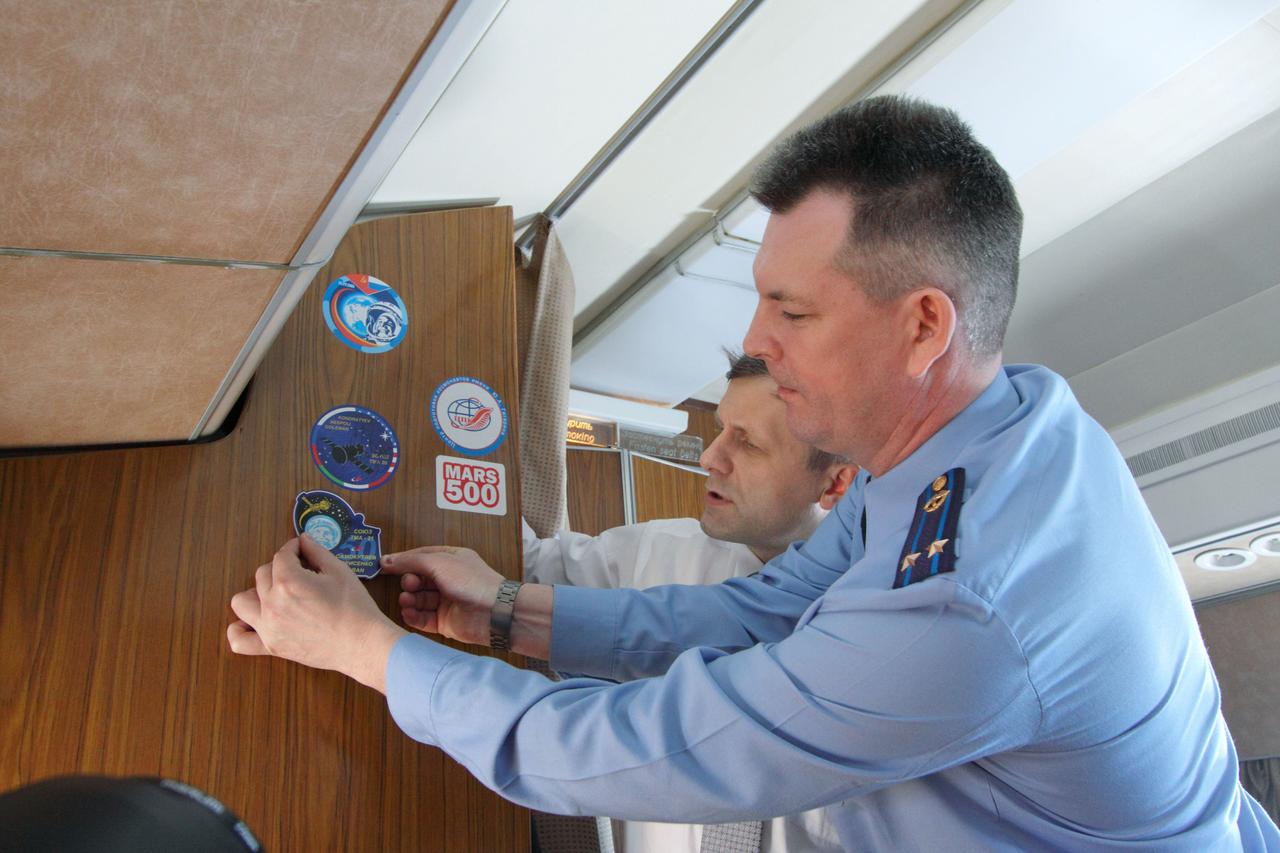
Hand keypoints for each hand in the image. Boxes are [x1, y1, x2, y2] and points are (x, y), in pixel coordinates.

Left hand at [227, 535, 405, 691]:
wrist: (362, 644)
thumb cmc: (355, 607)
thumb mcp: (339, 571)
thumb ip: (316, 552)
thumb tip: (303, 539)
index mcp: (288, 581)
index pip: (281, 556)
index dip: (292, 548)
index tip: (300, 550)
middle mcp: (272, 603)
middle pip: (262, 574)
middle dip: (279, 568)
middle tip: (299, 572)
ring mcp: (268, 627)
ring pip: (242, 601)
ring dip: (255, 593)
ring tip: (275, 595)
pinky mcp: (271, 646)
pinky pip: (239, 640)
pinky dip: (239, 630)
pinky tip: (252, 622)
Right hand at [380, 546, 504, 645]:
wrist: (494, 612)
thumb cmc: (470, 580)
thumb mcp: (439, 562)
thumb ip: (410, 561)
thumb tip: (384, 560)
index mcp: (451, 559)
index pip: (421, 557)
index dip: (403, 560)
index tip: (382, 565)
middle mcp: (448, 579)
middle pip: (418, 579)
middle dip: (409, 581)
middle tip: (409, 585)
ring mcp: (446, 602)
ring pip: (418, 600)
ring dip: (409, 599)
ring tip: (407, 600)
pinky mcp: (444, 622)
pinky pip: (422, 618)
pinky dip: (413, 616)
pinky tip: (408, 613)